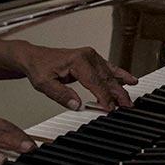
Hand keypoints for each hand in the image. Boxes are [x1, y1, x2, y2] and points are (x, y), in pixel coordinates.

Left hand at [15, 43, 137, 110]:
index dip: (104, 97)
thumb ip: (61, 94)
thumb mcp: (44, 84)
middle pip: (106, 78)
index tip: (110, 108)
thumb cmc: (39, 68)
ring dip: (121, 87)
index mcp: (77, 61)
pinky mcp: (92, 59)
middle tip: (127, 106)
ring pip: (110, 74)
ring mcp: (91, 56)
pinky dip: (120, 75)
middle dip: (118, 94)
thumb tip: (77, 105)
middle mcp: (87, 56)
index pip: (95, 82)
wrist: (34, 57)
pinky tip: (130, 80)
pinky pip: (109, 68)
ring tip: (130, 99)